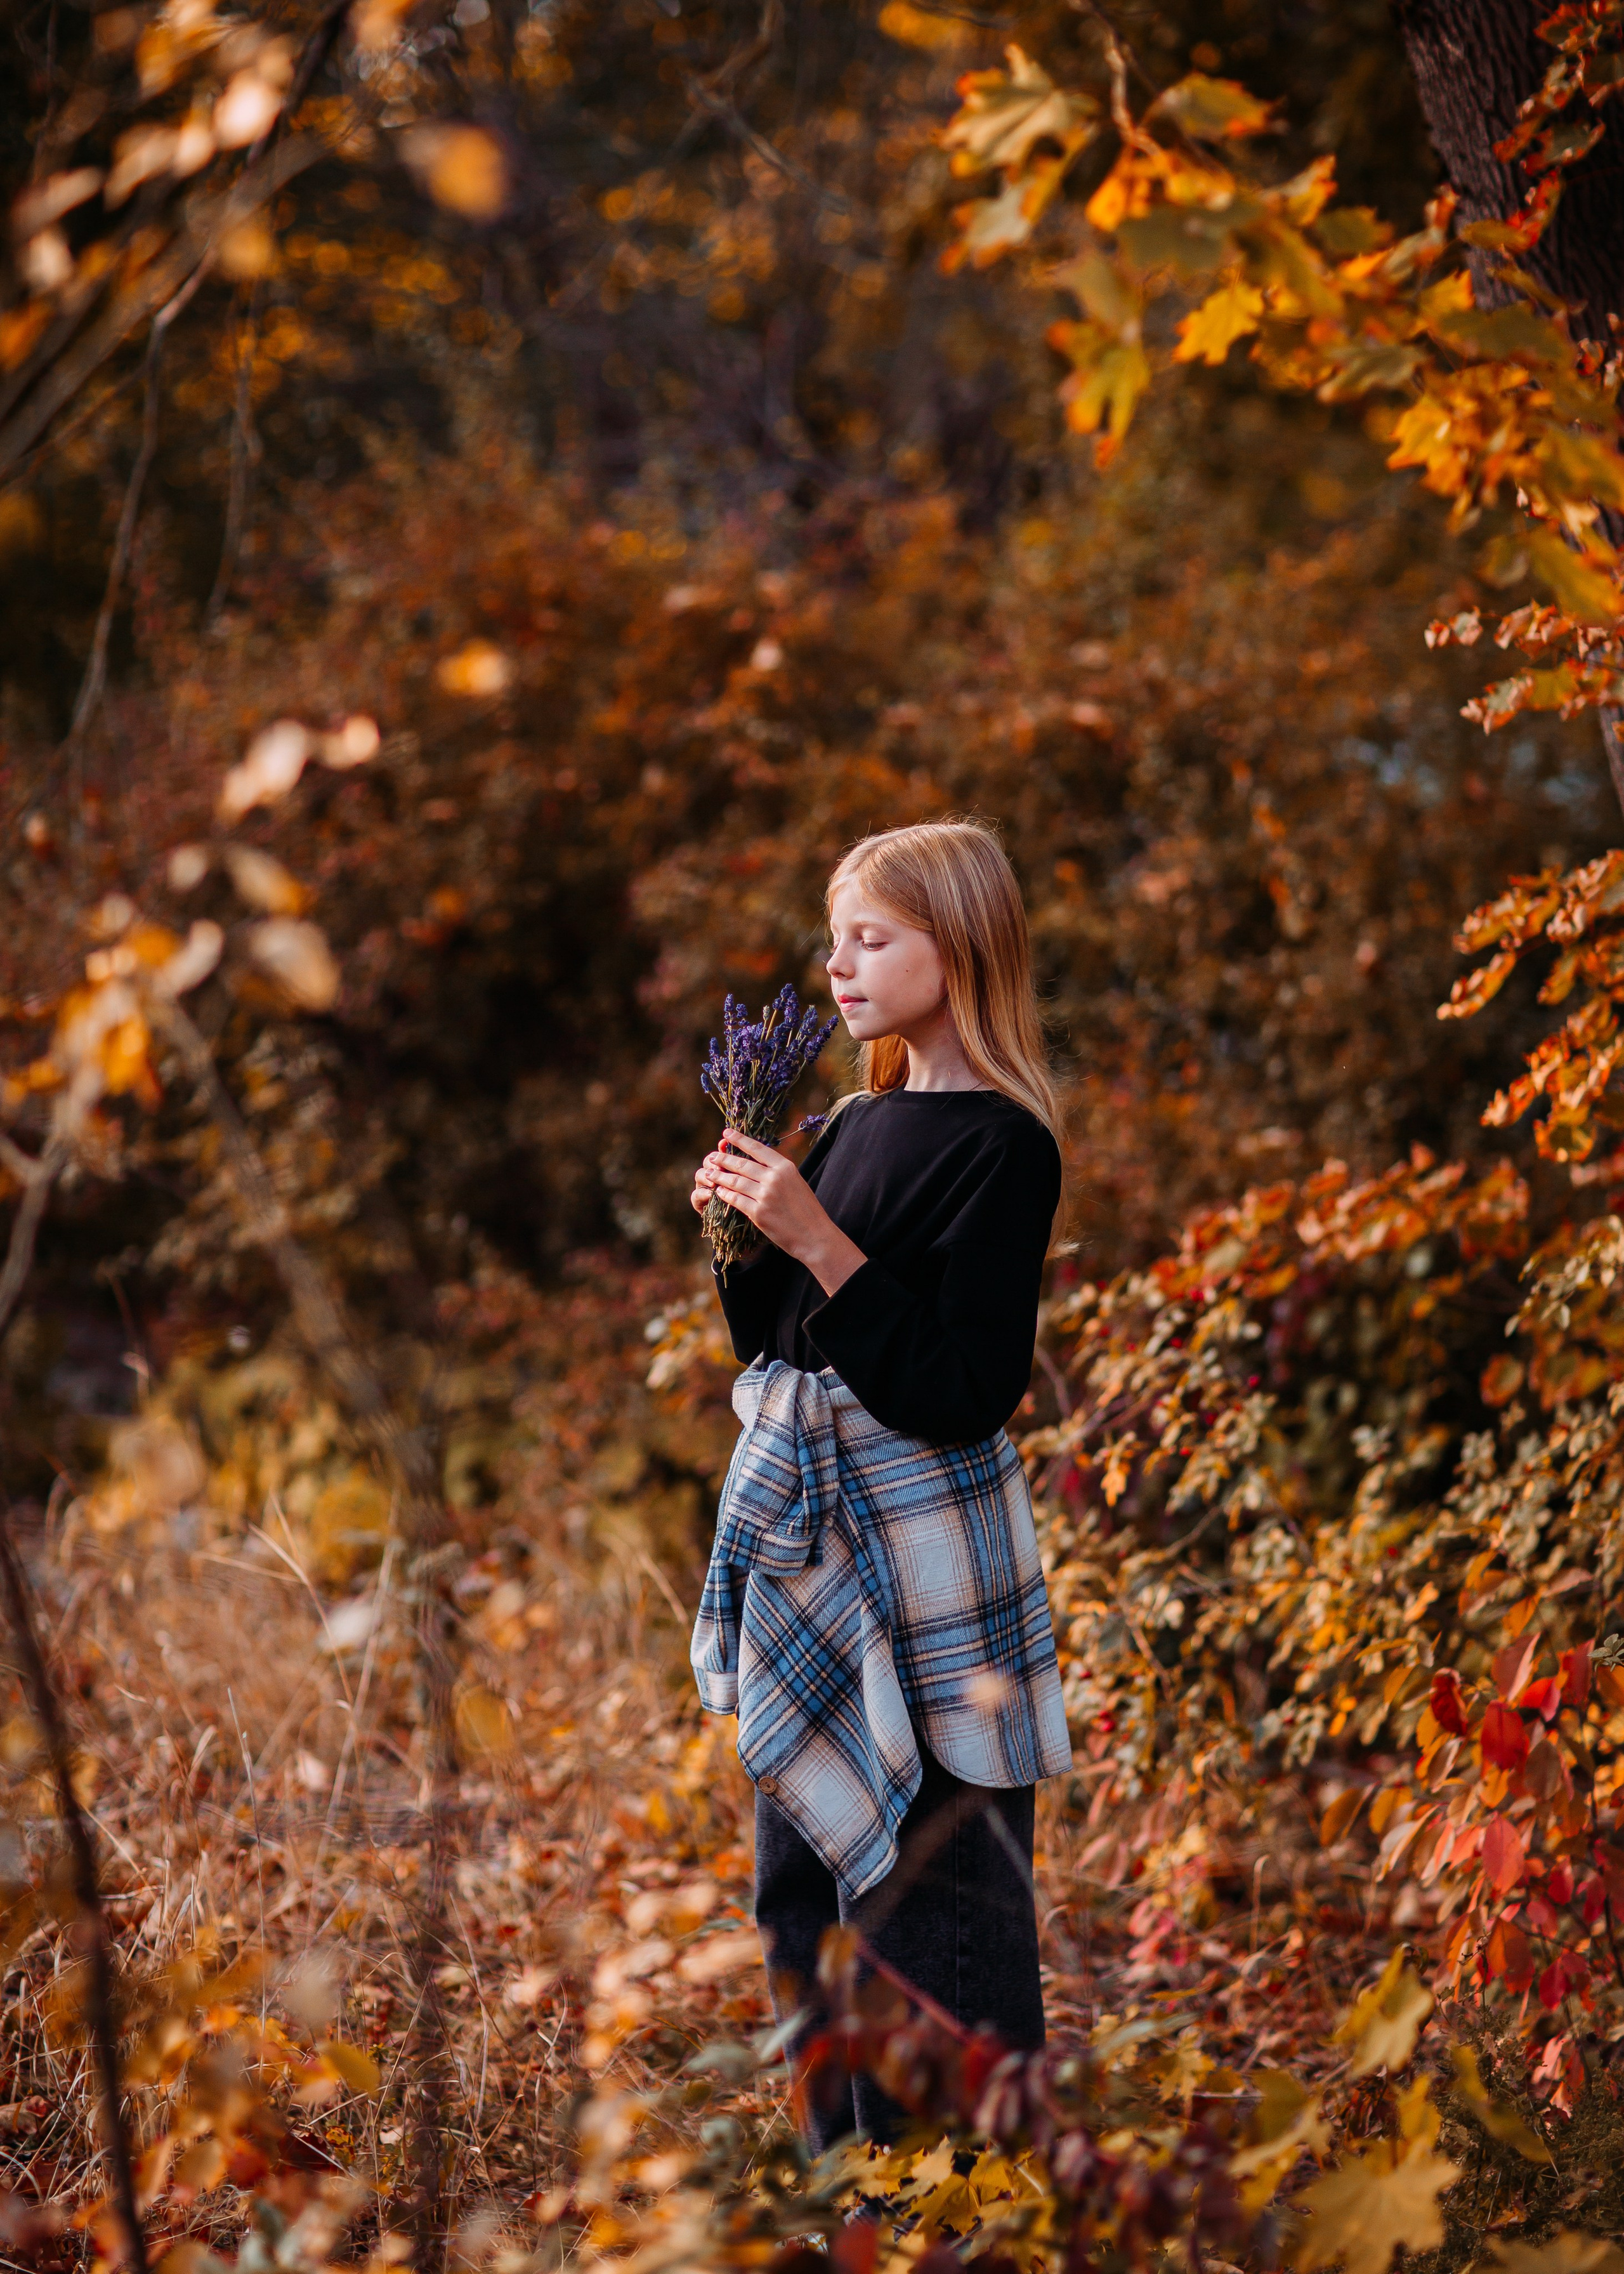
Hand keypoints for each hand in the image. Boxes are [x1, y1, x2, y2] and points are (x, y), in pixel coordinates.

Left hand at [701, 1129, 866, 1295]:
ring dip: (720, 1176)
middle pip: (742, 1164)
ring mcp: (765, 1195)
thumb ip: (778, 1172)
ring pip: (735, 1181)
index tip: (726, 1133)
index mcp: (786, 1167)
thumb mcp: (796, 1183)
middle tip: (711, 1156)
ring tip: (709, 1173)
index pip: (757, 1148)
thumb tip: (755, 1163)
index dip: (739, 1139)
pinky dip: (725, 1194)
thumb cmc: (807, 1210)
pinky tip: (719, 1191)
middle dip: (724, 1159)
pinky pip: (736, 1199)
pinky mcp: (758, 1213)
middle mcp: (774, 1178)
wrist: (814, 1236)